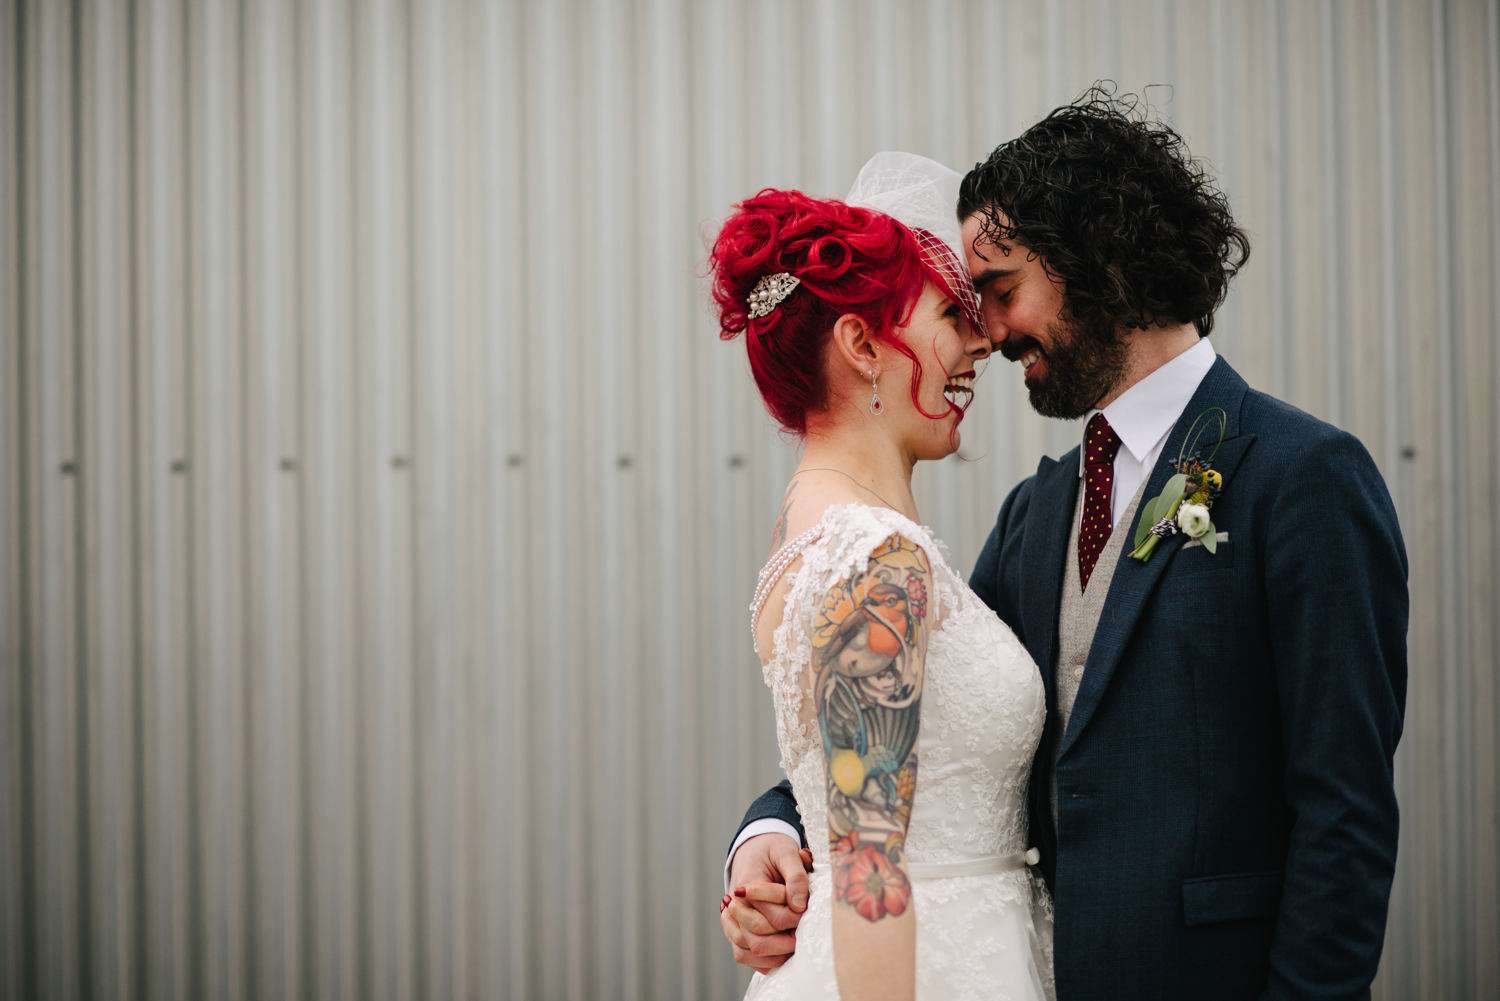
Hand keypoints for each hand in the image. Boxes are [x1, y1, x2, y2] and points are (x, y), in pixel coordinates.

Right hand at [719, 833, 812, 972]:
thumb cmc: (773, 852)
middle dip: (787, 939)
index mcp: (747, 884)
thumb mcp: (787, 852)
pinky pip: (743, 956)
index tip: (807, 912)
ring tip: (795, 943)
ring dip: (777, 953)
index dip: (796, 919)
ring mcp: (731, 920)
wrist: (754, 851)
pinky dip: (764, 960)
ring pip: (750, 950)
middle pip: (760, 937)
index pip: (774, 915)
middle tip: (804, 931)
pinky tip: (782, 953)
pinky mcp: (734, 931)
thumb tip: (798, 905)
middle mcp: (734, 905)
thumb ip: (796, 876)